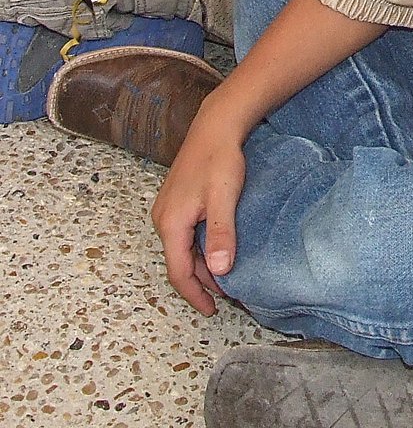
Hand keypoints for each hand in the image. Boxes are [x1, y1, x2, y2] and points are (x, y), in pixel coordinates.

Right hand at [151, 112, 245, 315]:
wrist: (215, 126)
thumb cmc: (220, 159)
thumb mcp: (224, 198)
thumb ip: (220, 234)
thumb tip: (219, 271)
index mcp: (171, 223)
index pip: (178, 271)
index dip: (195, 294)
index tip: (211, 310)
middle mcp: (163, 219)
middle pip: (178, 262)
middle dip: (200, 283)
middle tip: (225, 297)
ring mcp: (167, 210)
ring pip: (181, 249)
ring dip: (200, 265)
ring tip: (224, 277)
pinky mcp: (176, 201)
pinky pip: (183, 235)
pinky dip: (198, 248)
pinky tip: (216, 249)